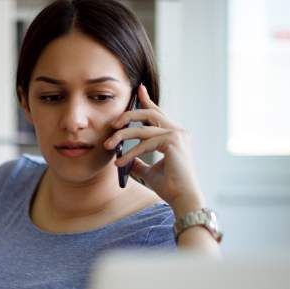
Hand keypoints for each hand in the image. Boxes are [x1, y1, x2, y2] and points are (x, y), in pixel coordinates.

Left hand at [105, 84, 204, 216]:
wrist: (182, 198)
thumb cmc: (169, 186)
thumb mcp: (149, 171)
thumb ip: (139, 162)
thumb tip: (125, 159)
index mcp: (175, 135)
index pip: (158, 113)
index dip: (147, 100)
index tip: (139, 89)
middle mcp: (178, 131)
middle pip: (149, 114)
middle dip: (128, 116)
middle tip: (113, 124)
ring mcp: (177, 135)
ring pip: (142, 128)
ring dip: (122, 136)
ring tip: (108, 146)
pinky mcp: (173, 142)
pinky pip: (145, 143)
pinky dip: (130, 153)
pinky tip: (120, 163)